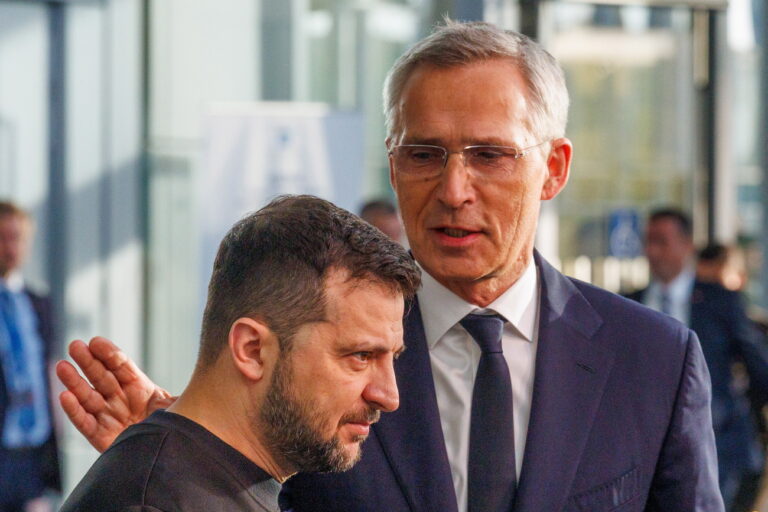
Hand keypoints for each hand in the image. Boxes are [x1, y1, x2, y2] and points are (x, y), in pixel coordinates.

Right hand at [56, 337, 175, 451]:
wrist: (174, 458)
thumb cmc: (179, 429)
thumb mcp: (183, 406)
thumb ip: (184, 391)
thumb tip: (206, 370)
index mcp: (141, 388)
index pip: (122, 367)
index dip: (109, 354)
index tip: (96, 341)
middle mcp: (123, 400)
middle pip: (103, 378)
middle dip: (88, 362)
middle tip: (74, 345)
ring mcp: (112, 417)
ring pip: (90, 398)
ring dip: (75, 383)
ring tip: (61, 366)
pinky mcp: (103, 438)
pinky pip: (86, 424)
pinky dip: (75, 412)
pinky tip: (64, 396)